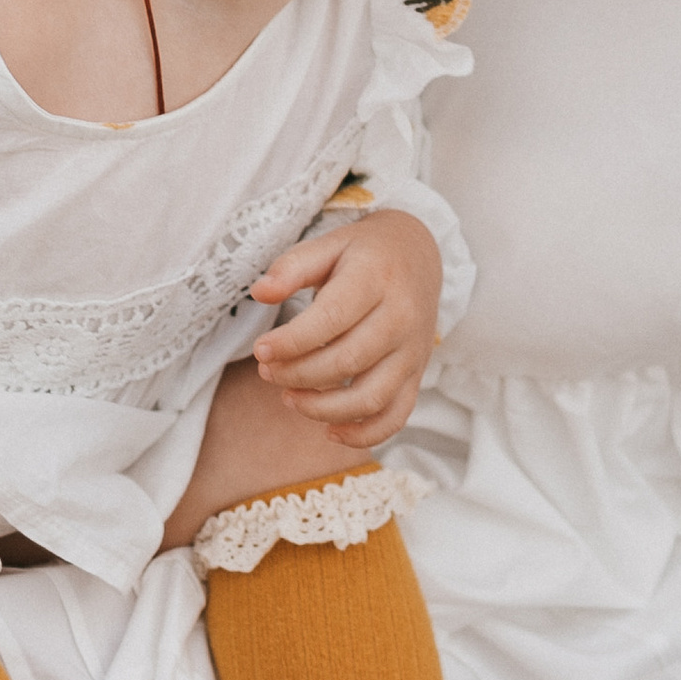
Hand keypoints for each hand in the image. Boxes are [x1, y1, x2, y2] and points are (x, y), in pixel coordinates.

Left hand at [248, 209, 441, 446]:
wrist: (420, 255)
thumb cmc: (365, 253)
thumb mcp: (328, 244)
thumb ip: (292, 267)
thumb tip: (260, 292)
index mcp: (376, 279)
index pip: (331, 319)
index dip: (292, 341)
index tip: (261, 350)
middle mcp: (401, 318)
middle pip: (347, 361)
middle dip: (298, 374)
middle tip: (266, 371)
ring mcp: (413, 351)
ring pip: (370, 397)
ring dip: (323, 408)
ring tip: (288, 398)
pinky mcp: (417, 375)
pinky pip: (395, 417)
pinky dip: (364, 434)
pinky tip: (329, 431)